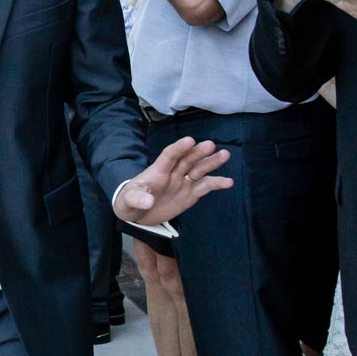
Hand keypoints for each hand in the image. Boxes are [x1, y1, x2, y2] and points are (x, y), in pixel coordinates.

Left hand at [113, 136, 232, 225]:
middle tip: (210, 145)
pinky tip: (229, 182)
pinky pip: (205, 187)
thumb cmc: (130, 202)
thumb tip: (147, 201)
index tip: (189, 140)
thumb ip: (137, 199)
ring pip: (199, 169)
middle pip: (187, 160)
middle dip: (198, 153)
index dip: (178, 148)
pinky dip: (217, 184)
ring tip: (225, 155)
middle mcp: (173, 173)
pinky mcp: (190, 194)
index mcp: (157, 171)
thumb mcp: (128, 201)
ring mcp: (183, 182)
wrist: (138, 215)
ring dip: (211, 162)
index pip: (169, 155)